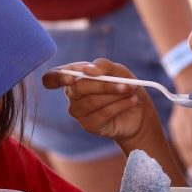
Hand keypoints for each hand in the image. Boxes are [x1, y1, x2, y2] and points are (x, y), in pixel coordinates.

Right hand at [41, 59, 158, 143]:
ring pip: (92, 101)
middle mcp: (72, 94)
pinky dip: (120, 105)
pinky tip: (132, 101)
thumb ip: (103, 65)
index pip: (52, 77)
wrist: (139, 111)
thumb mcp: (118, 71)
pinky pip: (102, 114)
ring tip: (131, 91)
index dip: (57, 78)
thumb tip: (88, 70)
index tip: (71, 78)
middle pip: (78, 88)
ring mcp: (78, 112)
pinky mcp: (89, 125)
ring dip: (115, 95)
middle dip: (104, 85)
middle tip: (125, 84)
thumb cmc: (124, 86)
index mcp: (74, 76)